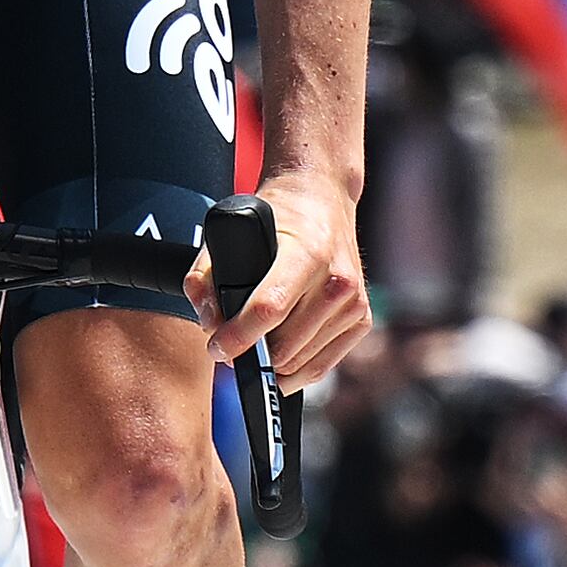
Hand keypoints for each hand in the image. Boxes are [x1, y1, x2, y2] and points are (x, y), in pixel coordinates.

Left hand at [198, 162, 372, 390]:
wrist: (323, 197)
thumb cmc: (277, 216)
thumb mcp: (232, 230)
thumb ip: (205, 277)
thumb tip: (211, 324)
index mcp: (307, 253)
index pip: (270, 309)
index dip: (238, 336)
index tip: (217, 348)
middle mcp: (337, 280)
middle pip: (285, 346)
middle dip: (251, 354)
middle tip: (232, 346)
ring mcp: (354, 302)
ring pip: (301, 363)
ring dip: (272, 364)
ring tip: (255, 345)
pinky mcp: (361, 318)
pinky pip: (322, 365)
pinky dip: (296, 369)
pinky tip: (280, 354)